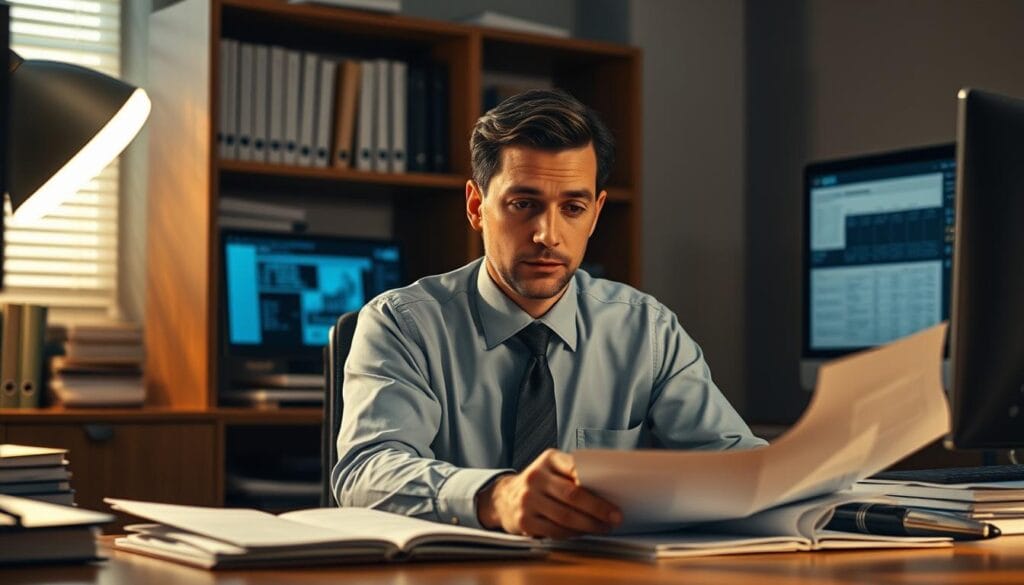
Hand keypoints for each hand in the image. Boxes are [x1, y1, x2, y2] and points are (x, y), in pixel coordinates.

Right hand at [476, 449, 621, 537]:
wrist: (505, 498)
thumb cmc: (540, 483)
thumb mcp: (553, 468)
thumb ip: (574, 473)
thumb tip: (607, 489)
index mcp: (548, 459)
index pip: (574, 467)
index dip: (593, 481)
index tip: (612, 493)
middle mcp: (535, 477)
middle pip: (573, 495)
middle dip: (598, 509)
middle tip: (616, 517)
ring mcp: (527, 500)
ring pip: (565, 517)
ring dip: (589, 525)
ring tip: (604, 527)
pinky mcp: (524, 521)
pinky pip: (555, 531)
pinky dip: (573, 534)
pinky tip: (583, 532)